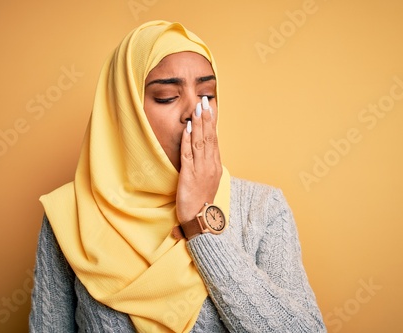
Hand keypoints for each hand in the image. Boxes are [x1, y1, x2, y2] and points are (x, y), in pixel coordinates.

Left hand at [176, 99, 221, 222]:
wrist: (201, 218)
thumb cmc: (203, 201)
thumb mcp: (209, 181)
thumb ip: (207, 166)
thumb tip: (205, 153)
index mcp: (215, 165)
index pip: (214, 139)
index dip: (212, 123)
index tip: (210, 108)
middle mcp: (210, 165)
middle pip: (209, 137)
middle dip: (206, 117)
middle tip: (205, 101)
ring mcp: (200, 169)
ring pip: (200, 142)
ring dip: (198, 124)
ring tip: (197, 109)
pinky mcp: (189, 174)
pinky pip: (188, 153)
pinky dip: (187, 140)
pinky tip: (187, 128)